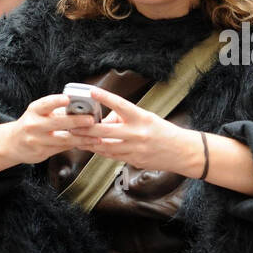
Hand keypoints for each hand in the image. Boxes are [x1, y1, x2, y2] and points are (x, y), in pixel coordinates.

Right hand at [7, 93, 99, 164]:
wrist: (12, 143)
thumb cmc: (32, 124)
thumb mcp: (39, 113)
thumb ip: (58, 111)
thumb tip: (82, 108)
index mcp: (34, 110)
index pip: (45, 104)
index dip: (56, 101)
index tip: (67, 98)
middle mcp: (33, 125)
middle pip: (57, 122)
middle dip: (76, 121)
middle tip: (91, 120)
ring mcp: (36, 140)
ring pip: (63, 139)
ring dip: (82, 138)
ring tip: (97, 136)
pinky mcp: (41, 152)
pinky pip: (62, 148)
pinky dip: (76, 145)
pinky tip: (88, 144)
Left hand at [70, 87, 200, 173]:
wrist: (182, 152)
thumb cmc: (163, 131)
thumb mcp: (146, 118)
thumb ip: (125, 118)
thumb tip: (104, 121)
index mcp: (142, 118)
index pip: (121, 105)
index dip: (106, 98)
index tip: (92, 91)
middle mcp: (137, 134)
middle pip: (105, 131)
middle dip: (86, 128)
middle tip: (71, 124)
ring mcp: (135, 149)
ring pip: (105, 146)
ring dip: (88, 142)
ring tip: (75, 137)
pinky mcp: (134, 161)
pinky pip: (112, 156)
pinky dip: (100, 151)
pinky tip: (90, 147)